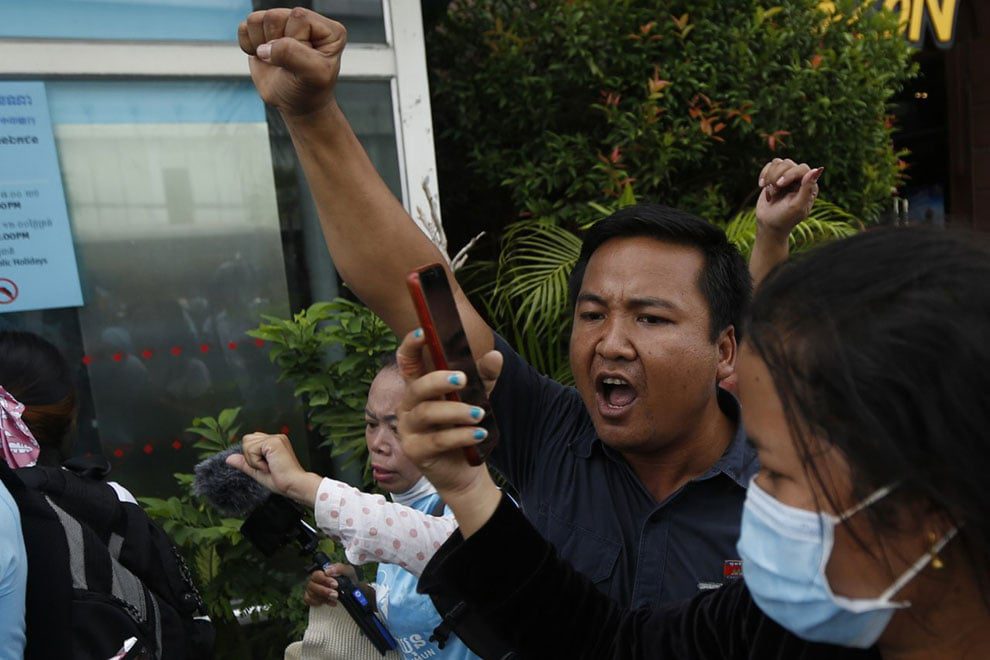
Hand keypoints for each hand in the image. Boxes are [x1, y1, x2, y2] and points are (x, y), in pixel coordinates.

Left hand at [226, 433, 321, 506]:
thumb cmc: (282, 481)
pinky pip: (251, 449)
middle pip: (246, 440)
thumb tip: (229, 459)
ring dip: (253, 460)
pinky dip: (256, 462)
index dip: (252, 456)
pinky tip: (269, 466)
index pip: (251, 441)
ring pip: (247, 444)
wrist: (294, 485)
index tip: (266, 467)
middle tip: (266, 467)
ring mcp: (275, 438)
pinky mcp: (273, 441)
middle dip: (251, 457)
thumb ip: (244, 464)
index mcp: (274, 443)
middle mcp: (275, 437)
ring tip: (268, 467)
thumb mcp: (258, 472)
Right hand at [238, 7, 345, 117]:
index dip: (294, 42)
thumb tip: (266, 46)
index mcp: (329, 29)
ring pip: (257, 20)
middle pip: (274, 17)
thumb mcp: (313, 75)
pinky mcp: (263, 30)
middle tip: (288, 63)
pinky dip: (249, 46)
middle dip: (276, 45)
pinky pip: (244, 27)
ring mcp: (284, 23)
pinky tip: (265, 57)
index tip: (302, 63)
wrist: (296, 105)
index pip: (298, 17)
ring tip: (277, 60)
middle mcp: (306, 21)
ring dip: (262, 45)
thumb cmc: (309, 91)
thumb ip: (294, 55)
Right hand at [304, 563, 358, 607]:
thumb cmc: (348, 579)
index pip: (317, 574)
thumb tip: (328, 571)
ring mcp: (312, 589)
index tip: (335, 584)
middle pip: (312, 585)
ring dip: (323, 597)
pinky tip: (328, 602)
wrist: (352, 591)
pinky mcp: (311, 598)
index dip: (325, 580)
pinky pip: (308, 600)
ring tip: (335, 599)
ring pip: (311, 593)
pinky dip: (317, 602)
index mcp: (322, 572)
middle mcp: (315, 580)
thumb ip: (339, 568)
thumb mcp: (348, 571)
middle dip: (324, 591)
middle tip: (335, 594)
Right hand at [395, 330, 498, 497]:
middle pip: (416, 387)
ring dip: (456, 411)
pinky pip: (437, 440)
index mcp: (419, 388)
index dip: (411, 345)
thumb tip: (495, 356)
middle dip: (438, 380)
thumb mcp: (477, 397)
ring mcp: (408, 429)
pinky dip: (461, 435)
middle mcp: (408, 406)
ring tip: (480, 413)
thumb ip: (484, 377)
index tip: (425, 332)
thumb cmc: (464, 427)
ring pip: (428, 414)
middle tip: (463, 379)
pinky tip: (479, 434)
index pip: (407, 361)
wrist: (465, 470)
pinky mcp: (415, 451)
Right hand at [755, 158, 823, 236]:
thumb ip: (807, 188)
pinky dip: (764, 174)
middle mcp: (799, 178)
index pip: (802, 168)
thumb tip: (817, 169)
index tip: (779, 185)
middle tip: (774, 192)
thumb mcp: (797, 206)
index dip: (789, 174)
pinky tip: (762, 186)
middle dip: (777, 177)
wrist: (769, 224)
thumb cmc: (785, 218)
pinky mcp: (775, 176)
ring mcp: (786, 176)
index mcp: (809, 185)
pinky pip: (770, 165)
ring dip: (770, 177)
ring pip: (778, 162)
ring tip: (770, 192)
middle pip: (788, 163)